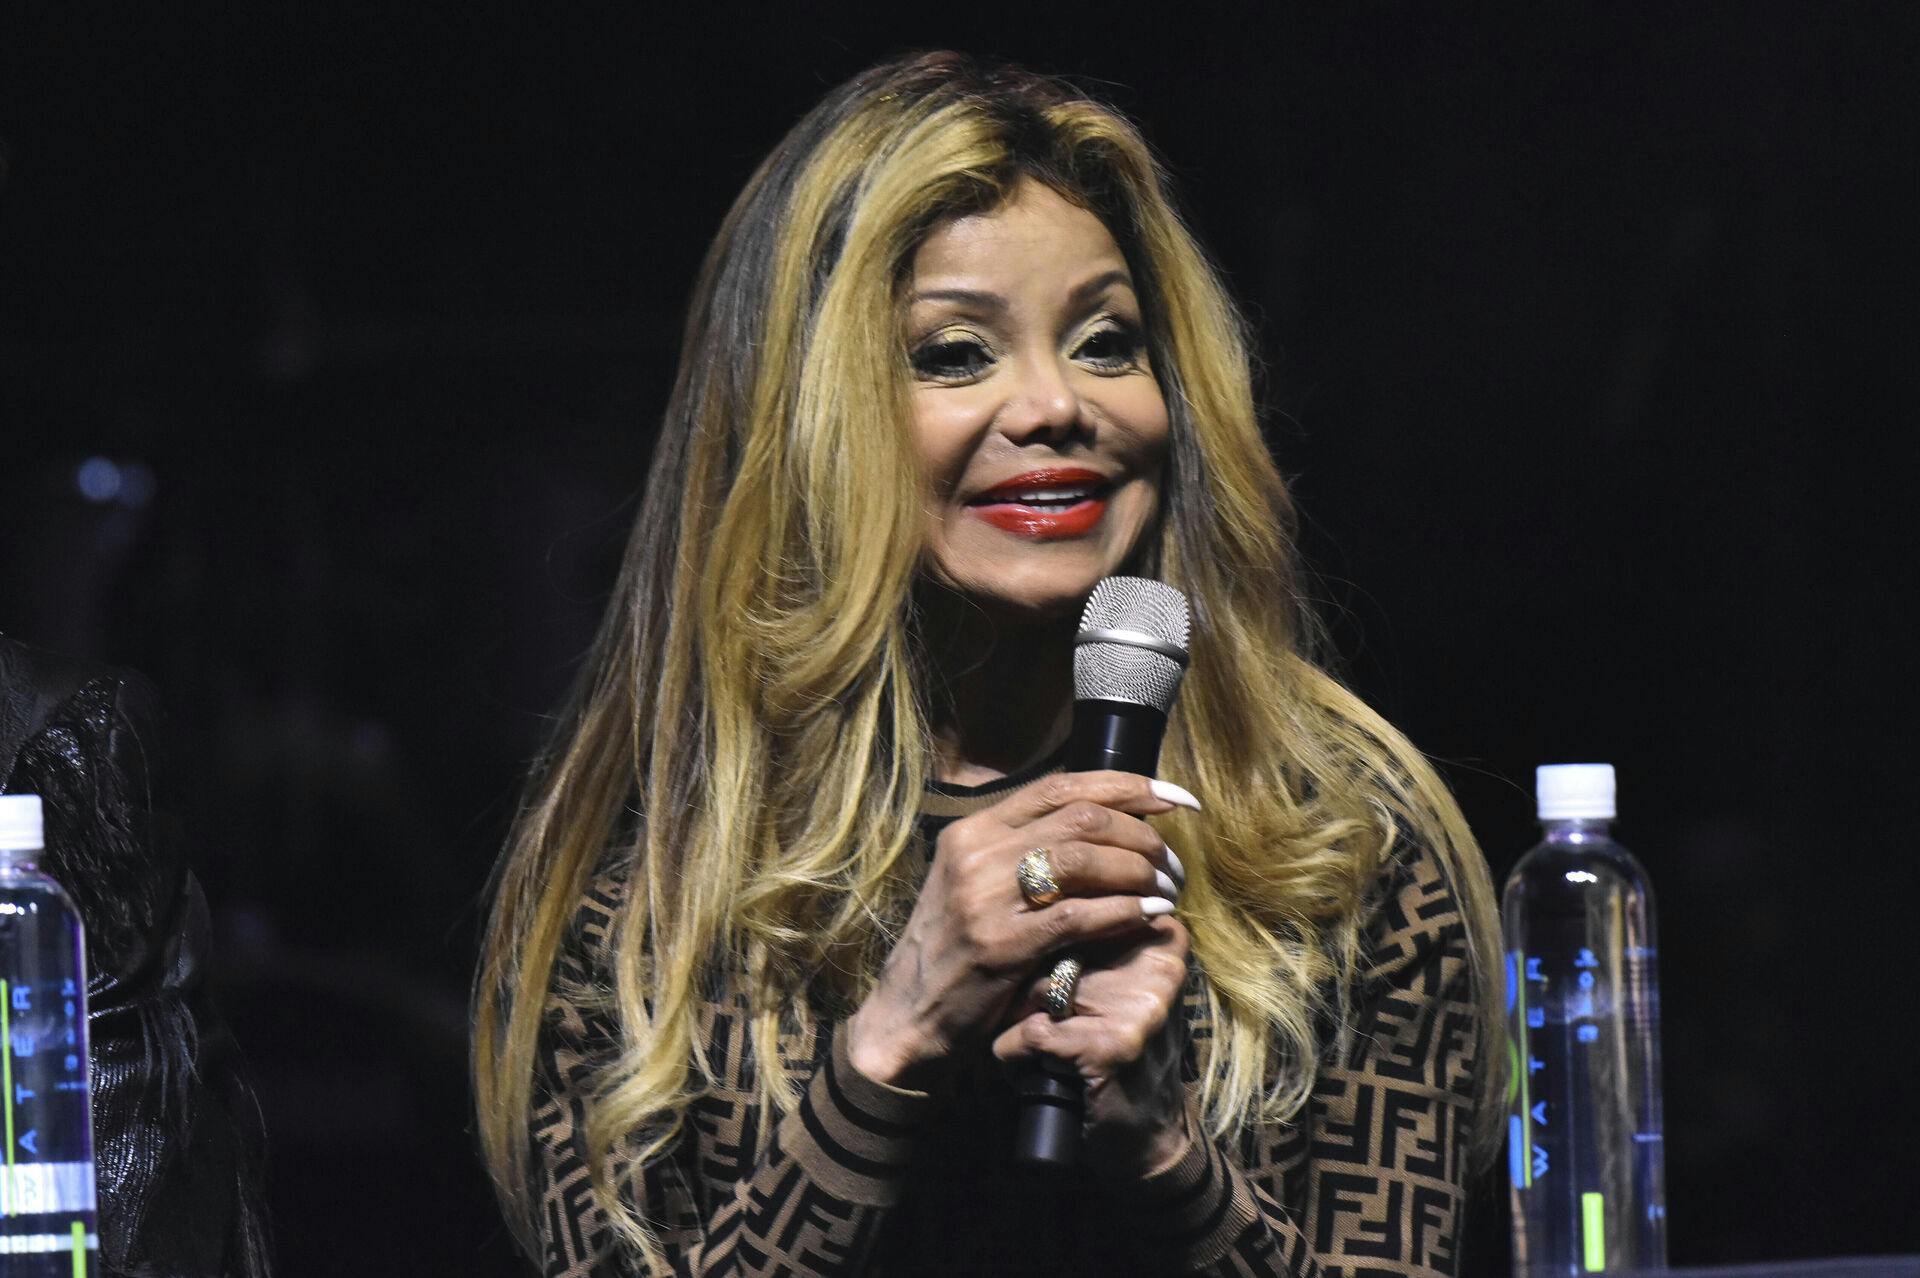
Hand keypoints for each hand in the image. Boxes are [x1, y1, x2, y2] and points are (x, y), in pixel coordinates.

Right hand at [845, 771, 1187, 1090]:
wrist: (905, 1017)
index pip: (1061, 785)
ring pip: (1084, 859)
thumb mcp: (975, 885)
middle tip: (1171, 864)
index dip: (1126, 786)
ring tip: (1166, 891)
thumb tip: (1105, 825)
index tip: (1174, 798)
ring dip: (1139, 872)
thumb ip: (1025, 851)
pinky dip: (1125, 912)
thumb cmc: (954, 952)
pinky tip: (1150, 916)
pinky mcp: (1000, 945)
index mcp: (973, 830)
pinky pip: (1079, 915)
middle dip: (1142, 835)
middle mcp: (976, 853)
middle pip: (1082, 818)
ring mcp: (984, 898)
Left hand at [993, 915, 1194, 1179]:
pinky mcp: (1111, 1045)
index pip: (1078, 909)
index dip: (1051, 944)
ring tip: (1042, 1046)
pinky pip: (1031, 1034)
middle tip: (1047, 1021)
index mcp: (1162, 939)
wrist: (1149, 1137)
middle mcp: (1157, 966)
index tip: (1056, 979)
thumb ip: (1096, 939)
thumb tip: (1033, 896)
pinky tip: (1035, 1069)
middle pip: (1054, 947)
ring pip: (1036, 989)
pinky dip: (1016, 1054)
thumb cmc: (1123, 1051)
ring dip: (1020, 1020)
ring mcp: (1138, 1005)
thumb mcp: (1122, 987)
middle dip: (1032, 985)